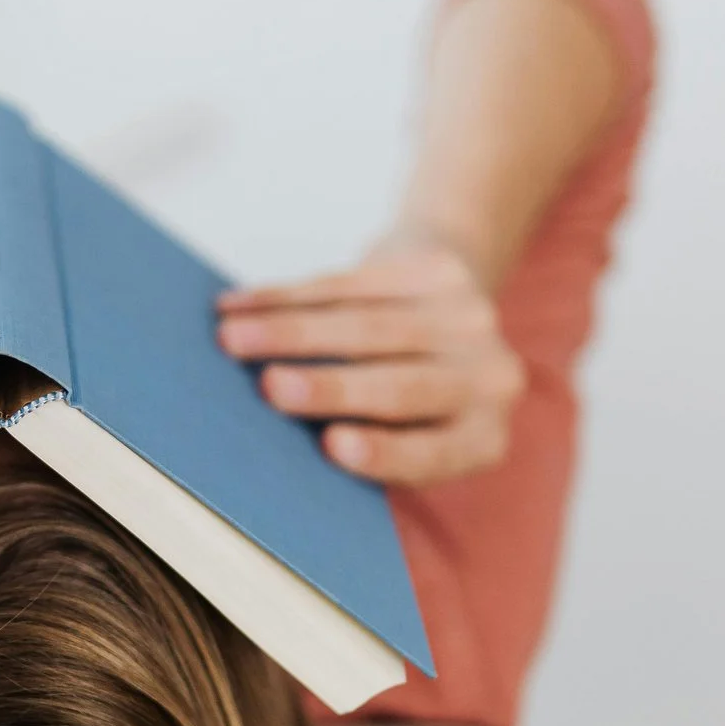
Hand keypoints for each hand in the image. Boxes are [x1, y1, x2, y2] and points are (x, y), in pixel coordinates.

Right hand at [216, 244, 524, 486]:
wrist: (452, 313)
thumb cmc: (406, 404)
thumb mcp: (402, 438)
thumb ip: (362, 443)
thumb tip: (277, 436)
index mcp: (482, 441)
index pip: (433, 454)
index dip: (382, 451)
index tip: (332, 444)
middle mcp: (492, 382)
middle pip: (404, 386)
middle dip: (331, 386)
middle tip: (270, 388)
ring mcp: (472, 321)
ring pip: (369, 325)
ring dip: (290, 331)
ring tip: (232, 339)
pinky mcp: (441, 272)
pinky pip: (352, 282)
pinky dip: (286, 295)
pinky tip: (240, 304)